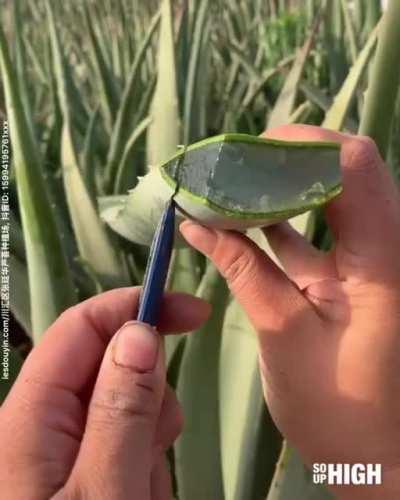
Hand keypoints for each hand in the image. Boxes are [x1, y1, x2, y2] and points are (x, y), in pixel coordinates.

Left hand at [0, 288, 209, 498]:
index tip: (195, 313)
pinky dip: (145, 472)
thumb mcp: (106, 491)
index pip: (82, 328)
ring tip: (142, 496)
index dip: (136, 306)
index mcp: (31, 417)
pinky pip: (129, 448)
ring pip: (129, 411)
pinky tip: (139, 499)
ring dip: (150, 446)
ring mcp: (65, 454)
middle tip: (156, 447)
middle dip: (151, 398)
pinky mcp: (83, 475)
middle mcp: (43, 427)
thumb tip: (140, 331)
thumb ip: (123, 409)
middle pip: (113, 370)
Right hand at [180, 124, 399, 498]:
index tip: (246, 152)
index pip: (355, 165)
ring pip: (326, 198)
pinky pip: (317, 232)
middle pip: (341, 171)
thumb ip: (243, 270)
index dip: (301, 145)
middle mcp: (386, 245)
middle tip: (229, 169)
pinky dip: (278, 223)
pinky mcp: (353, 273)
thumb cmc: (338, 409)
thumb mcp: (283, 334)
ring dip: (275, 191)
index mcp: (384, 258)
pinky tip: (238, 223)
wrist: (376, 455)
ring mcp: (370, 258)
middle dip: (281, 163)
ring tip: (225, 189)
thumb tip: (196, 224)